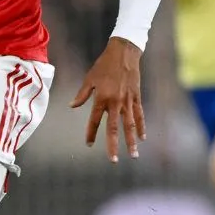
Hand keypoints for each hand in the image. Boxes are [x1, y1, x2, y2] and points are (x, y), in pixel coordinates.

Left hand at [72, 38, 144, 162]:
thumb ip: (82, 94)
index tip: (88, 144)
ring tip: (133, 155)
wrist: (124, 53)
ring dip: (131, 141)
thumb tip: (72, 106)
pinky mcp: (137, 97)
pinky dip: (141, 126)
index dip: (91, 133)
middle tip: (113, 160)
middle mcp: (115, 102)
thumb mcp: (89, 78)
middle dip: (113, 145)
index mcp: (101, 98)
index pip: (94, 120)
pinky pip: (139, 115)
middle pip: (114, 128)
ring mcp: (128, 101)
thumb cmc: (103, 65)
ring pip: (130, 125)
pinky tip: (143, 138)